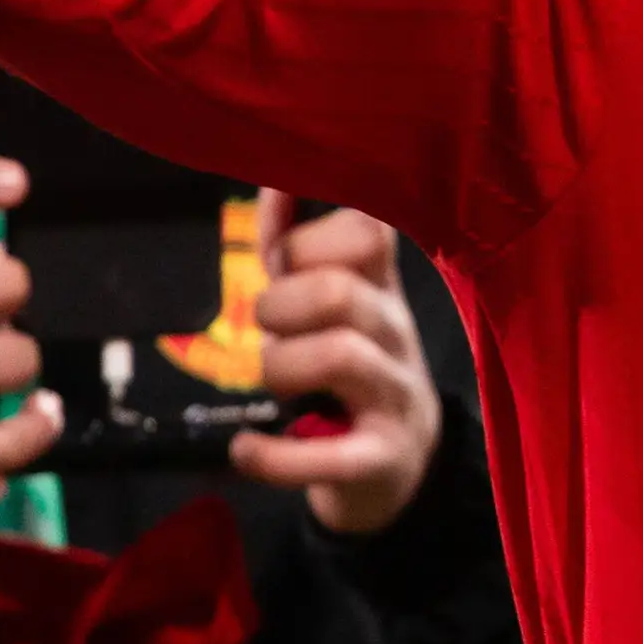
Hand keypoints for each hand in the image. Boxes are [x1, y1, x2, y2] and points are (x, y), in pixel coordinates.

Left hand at [226, 202, 443, 537]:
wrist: (397, 462)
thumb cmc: (352, 365)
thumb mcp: (333, 301)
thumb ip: (295, 244)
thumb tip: (272, 180)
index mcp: (381, 288)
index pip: (368, 232)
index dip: (312, 239)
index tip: (286, 262)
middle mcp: (396, 333)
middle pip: (340, 292)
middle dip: (281, 306)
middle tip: (270, 330)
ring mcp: (394, 396)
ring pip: (340, 356)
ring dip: (280, 367)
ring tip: (272, 383)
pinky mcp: (379, 459)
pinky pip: (327, 458)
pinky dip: (272, 457)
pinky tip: (245, 450)